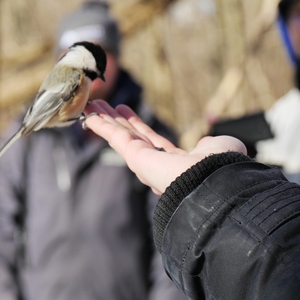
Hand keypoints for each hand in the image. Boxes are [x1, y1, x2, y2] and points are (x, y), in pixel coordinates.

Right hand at [84, 100, 246, 194]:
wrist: (214, 180)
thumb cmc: (221, 166)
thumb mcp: (218, 147)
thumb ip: (208, 144)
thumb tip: (203, 145)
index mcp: (173, 161)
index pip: (150, 139)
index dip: (136, 124)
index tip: (126, 111)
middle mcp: (155, 163)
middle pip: (130, 136)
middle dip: (115, 120)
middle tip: (101, 106)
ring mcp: (144, 161)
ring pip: (120, 136)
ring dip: (105, 121)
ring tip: (92, 106)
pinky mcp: (135, 157)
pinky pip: (115, 138)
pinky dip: (102, 126)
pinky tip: (90, 115)